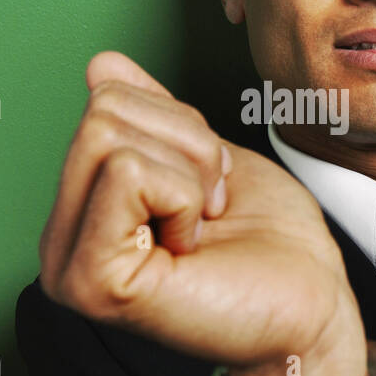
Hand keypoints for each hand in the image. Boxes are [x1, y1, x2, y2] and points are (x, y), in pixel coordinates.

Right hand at [37, 51, 365, 375]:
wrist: (313, 309)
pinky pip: (128, 173)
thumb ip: (148, 116)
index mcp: (82, 212)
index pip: (103, 103)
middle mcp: (62, 242)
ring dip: (188, 172)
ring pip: (110, 134)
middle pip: (102, 112)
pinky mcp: (93, 281)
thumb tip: (102, 66)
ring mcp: (70, 265)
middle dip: (185, 143)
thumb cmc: (272, 244)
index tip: (207, 187)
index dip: (177, 126)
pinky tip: (193, 246)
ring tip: (204, 226)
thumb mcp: (204, 157)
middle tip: (210, 206)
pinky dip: (183, 197)